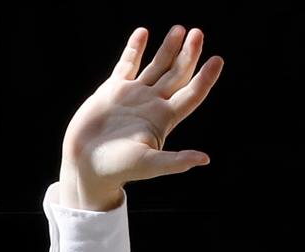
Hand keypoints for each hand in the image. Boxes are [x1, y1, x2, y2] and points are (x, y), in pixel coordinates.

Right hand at [58, 26, 223, 210]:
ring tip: (180, 29)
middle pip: (177, 74)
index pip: (192, 93)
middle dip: (189, 54)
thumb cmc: (118, 169)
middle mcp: (153, 104)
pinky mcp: (113, 91)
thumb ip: (175, 161)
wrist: (86, 165)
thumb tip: (204, 160)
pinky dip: (135, 49)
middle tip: (198, 33)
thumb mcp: (149, 165)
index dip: (206, 77)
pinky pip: (128, 64)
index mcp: (164, 118)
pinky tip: (143, 32)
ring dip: (168, 48)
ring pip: (156, 66)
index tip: (218, 60)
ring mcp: (134, 95)